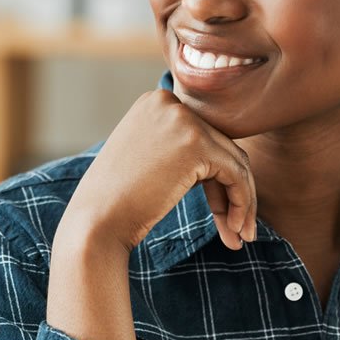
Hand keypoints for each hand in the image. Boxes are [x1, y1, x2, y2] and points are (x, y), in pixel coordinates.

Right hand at [59, 89, 256, 252]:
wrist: (96, 222)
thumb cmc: (115, 201)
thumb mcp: (146, 159)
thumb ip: (178, 148)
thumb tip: (226, 161)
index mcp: (155, 102)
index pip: (203, 136)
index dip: (215, 179)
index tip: (220, 213)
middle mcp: (169, 102)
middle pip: (222, 147)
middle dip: (232, 191)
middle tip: (236, 231)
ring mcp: (183, 119)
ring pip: (236, 160)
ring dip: (243, 201)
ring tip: (241, 236)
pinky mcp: (196, 143)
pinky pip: (237, 174)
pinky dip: (243, 203)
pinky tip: (235, 230)